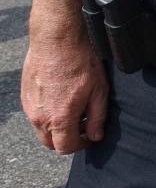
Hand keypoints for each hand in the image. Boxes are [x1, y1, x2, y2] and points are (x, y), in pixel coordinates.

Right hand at [21, 27, 108, 153]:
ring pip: (41, 129)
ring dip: (57, 128)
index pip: (65, 147)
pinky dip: (48, 115)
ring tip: (75, 109)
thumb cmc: (80, 63)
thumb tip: (95, 136)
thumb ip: (97, 118)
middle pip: (50, 143)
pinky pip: (35, 115)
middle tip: (84, 125)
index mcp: (58, 118)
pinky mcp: (24, 97)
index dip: (82, 145)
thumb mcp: (98, 91)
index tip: (91, 136)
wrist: (56, 40)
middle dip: (67, 139)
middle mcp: (39, 117)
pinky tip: (62, 99)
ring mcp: (29, 107)